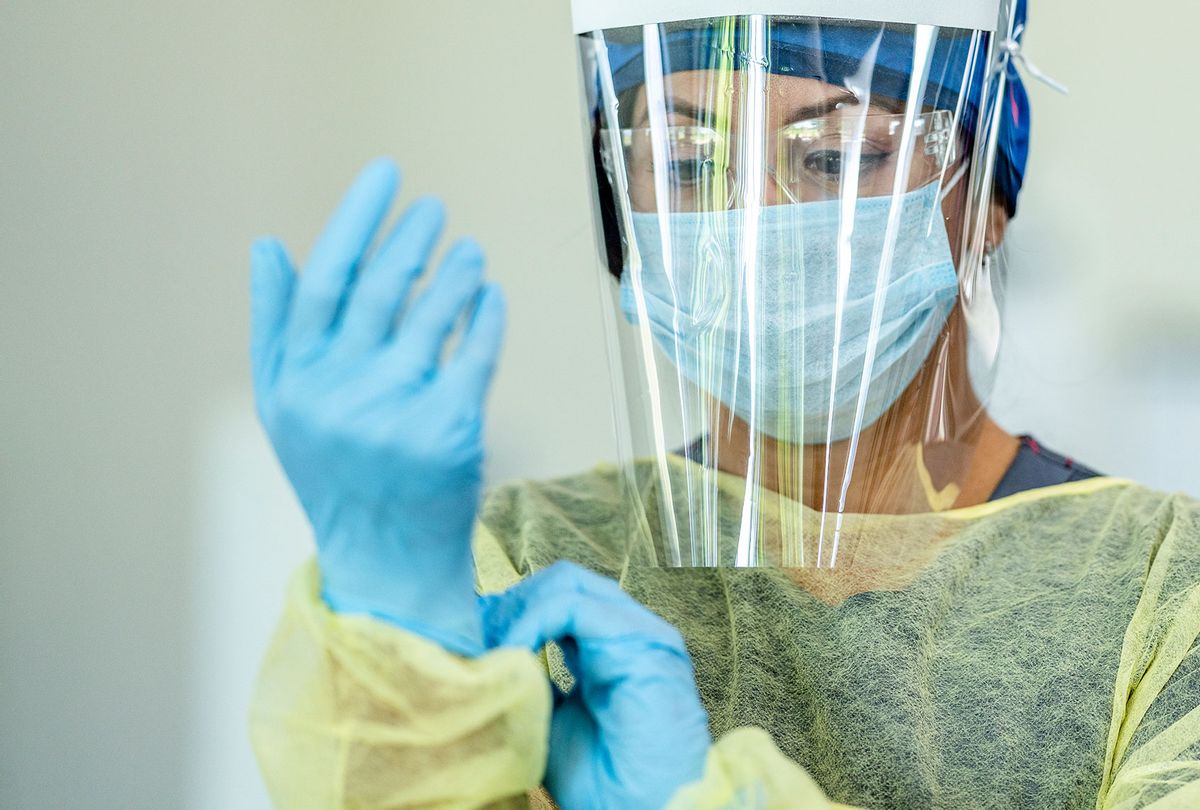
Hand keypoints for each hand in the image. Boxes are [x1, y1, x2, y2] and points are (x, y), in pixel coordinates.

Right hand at [250, 159, 505, 653]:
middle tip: (434, 208)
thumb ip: (276, 326)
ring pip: (433, 317)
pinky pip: (476, 354)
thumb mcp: (285, 406)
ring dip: (455, 272)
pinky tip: (490, 295)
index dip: (356, 220)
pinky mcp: (452, 434)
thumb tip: (266, 244)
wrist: (385, 560)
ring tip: (469, 250)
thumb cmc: (336, 471)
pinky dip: (485, 316)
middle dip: (411, 238)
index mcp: (295, 382)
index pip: (325, 280)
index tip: (385, 175)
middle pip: (380, 291)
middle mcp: (340, 396)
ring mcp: (398, 415)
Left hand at [484, 562, 711, 808]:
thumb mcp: (551, 717)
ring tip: (492, 644)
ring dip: (519, 609)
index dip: (514, 608)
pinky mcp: (642, 642)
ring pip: (567, 584)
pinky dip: (533, 620)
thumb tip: (490, 649)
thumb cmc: (606, 782)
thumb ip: (531, 678)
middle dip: (513, 602)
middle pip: (563, 582)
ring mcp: (640, 632)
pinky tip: (514, 649)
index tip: (474, 634)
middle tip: (477, 634)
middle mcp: (630, 631)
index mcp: (612, 647)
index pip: (560, 597)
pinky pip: (574, 608)